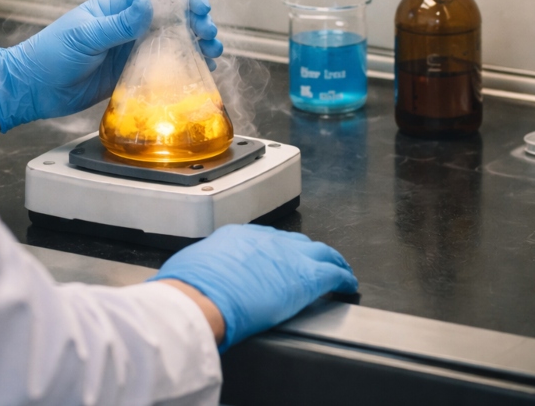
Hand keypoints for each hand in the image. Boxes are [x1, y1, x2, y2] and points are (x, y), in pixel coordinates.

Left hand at [0, 0, 222, 131]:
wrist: (34, 89)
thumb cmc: (50, 55)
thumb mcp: (85, 36)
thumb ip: (119, 23)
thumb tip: (148, 2)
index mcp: (114, 6)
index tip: (198, 4)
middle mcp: (127, 24)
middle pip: (171, 14)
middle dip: (195, 18)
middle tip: (208, 31)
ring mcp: (130, 48)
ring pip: (172, 39)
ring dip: (195, 41)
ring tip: (213, 49)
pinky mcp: (130, 72)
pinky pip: (162, 66)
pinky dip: (183, 65)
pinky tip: (200, 68)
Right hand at [149, 224, 357, 351]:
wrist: (199, 298)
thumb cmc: (188, 288)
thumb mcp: (188, 269)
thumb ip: (199, 271)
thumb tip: (186, 279)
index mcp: (237, 236)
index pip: (264, 240)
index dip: (274, 250)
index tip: (276, 259)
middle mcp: (265, 240)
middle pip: (294, 241)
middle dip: (303, 252)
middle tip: (309, 262)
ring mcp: (288, 256)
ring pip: (320, 252)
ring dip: (329, 260)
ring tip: (337, 269)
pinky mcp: (305, 278)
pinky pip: (334, 273)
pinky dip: (344, 277)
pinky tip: (348, 284)